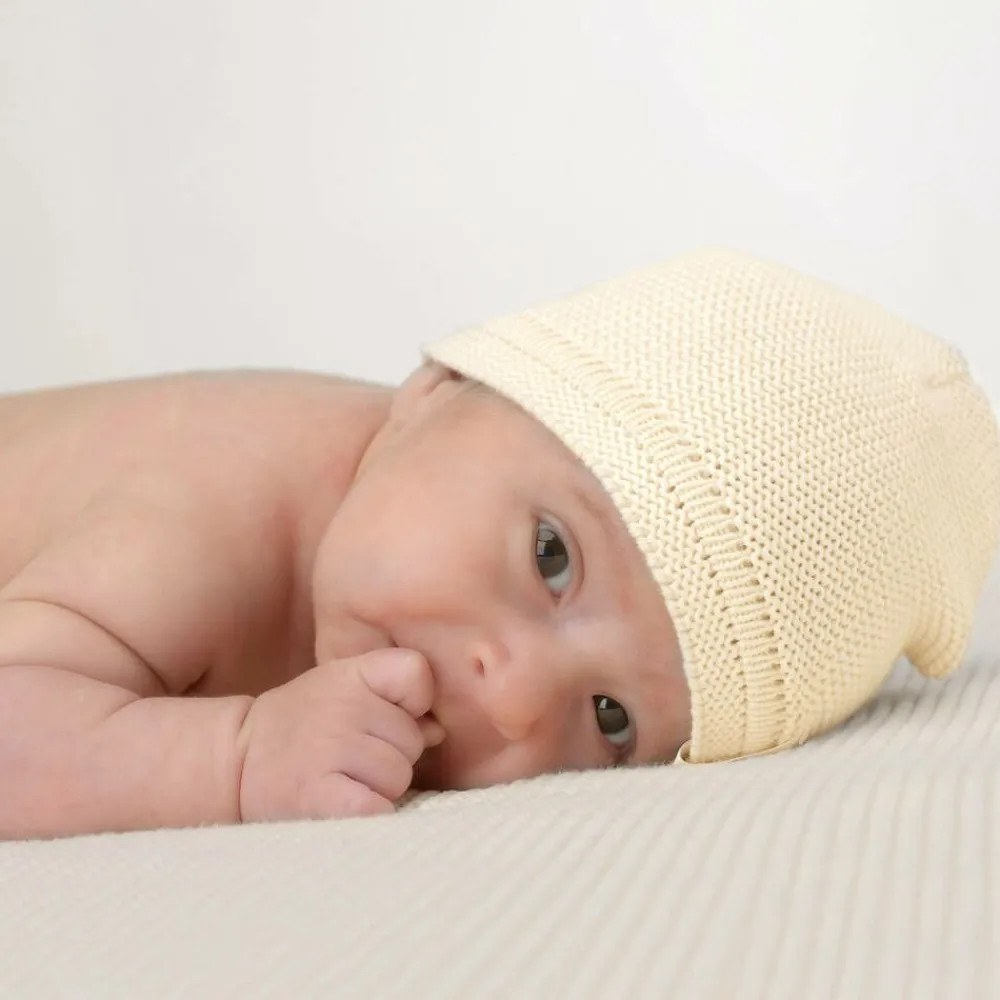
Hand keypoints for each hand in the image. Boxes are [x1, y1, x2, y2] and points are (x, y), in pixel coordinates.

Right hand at [237, 649, 442, 821]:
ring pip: (399, 777)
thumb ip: (395, 699)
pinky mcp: (320, 795)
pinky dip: (369, 814)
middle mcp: (341, 705)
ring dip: (379, 788)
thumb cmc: (303, 727)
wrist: (233, 762)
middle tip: (349, 757)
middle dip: (392, 754)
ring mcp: (330, 748)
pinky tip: (344, 806)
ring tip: (341, 780)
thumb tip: (437, 730)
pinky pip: (378, 808)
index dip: (413, 701)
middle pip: (412, 739)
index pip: (416, 673)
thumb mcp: (344, 692)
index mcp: (350, 674)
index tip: (385, 714)